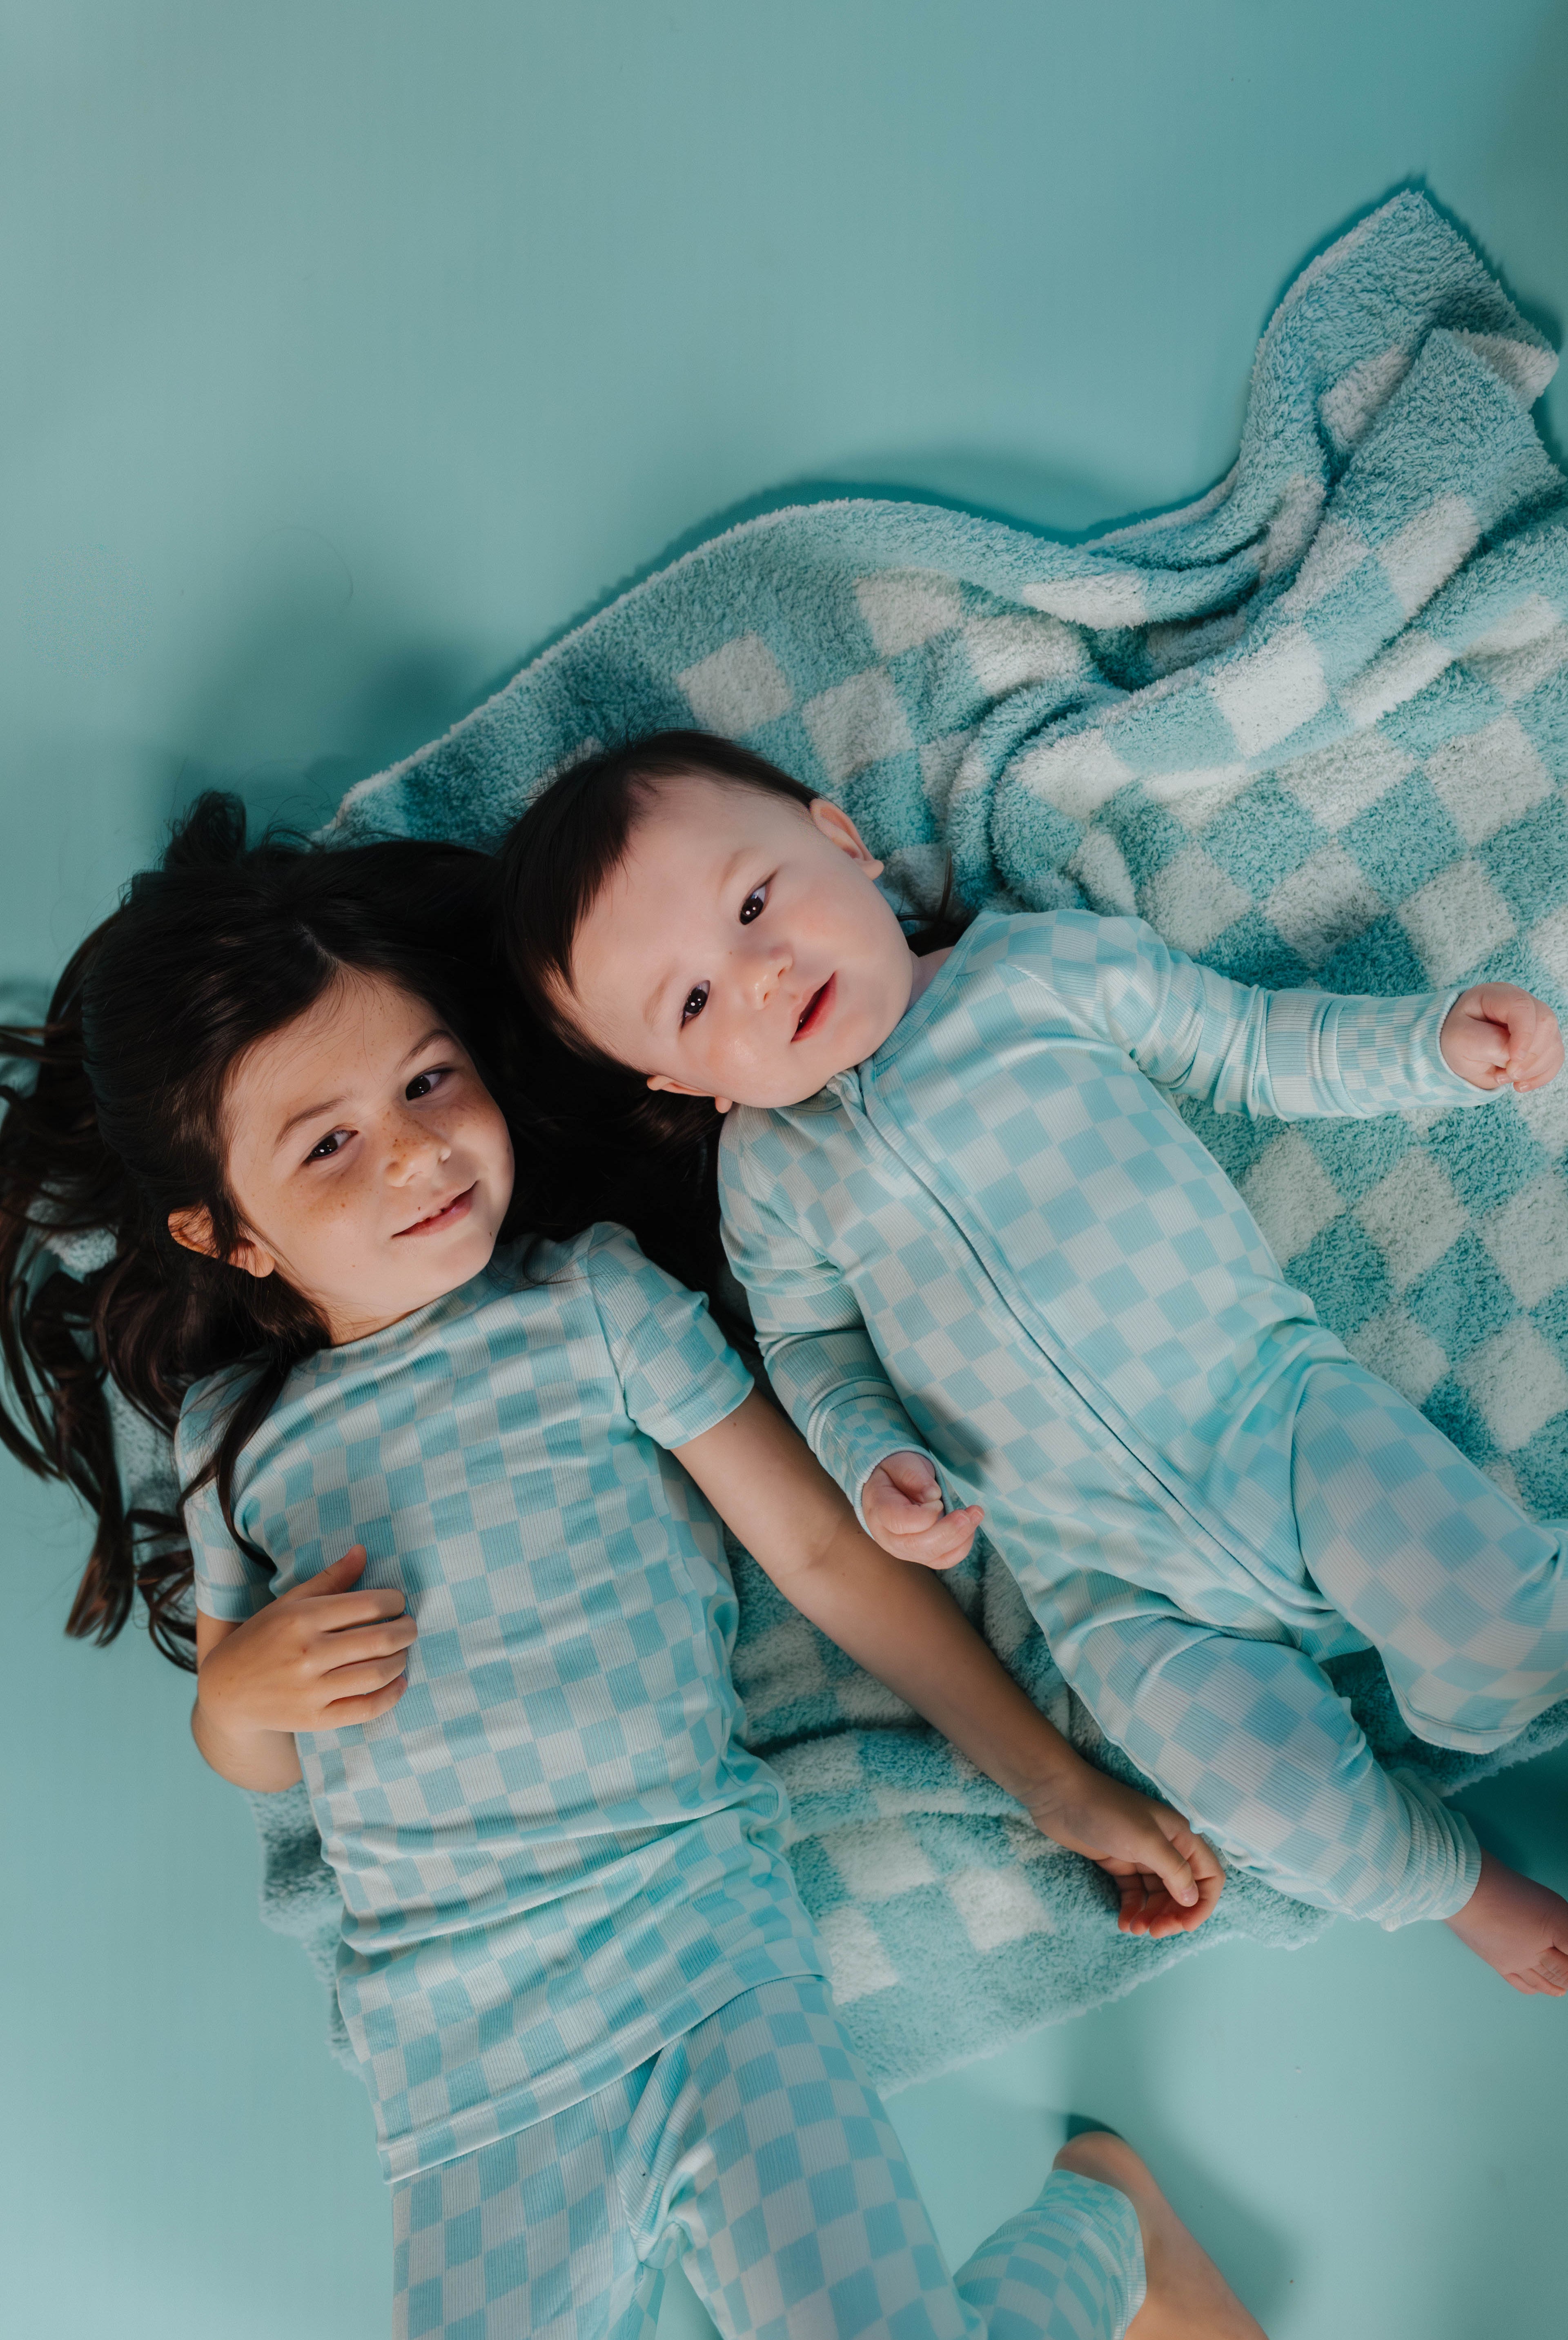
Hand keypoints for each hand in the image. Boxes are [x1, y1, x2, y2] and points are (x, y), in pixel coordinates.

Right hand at [196, 1547, 415, 1741]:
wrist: (226, 1690)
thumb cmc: (262, 1638)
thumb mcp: (289, 1603)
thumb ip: (329, 1579)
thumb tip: (363, 1551)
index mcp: (303, 1618)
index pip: (369, 1604)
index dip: (395, 1602)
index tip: (398, 1604)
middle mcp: (308, 1653)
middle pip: (380, 1639)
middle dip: (406, 1630)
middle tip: (409, 1627)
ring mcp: (312, 1690)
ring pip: (378, 1673)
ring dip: (401, 1660)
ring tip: (402, 1652)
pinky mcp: (315, 1719)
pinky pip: (366, 1708)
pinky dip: (391, 1695)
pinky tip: (398, 1682)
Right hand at [860, 1451, 983, 1570]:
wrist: (890, 1488)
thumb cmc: (895, 1474)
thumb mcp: (901, 1464)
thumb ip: (914, 1477)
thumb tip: (933, 1496)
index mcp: (878, 1511)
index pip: (899, 1523)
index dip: (924, 1516)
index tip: (939, 1501)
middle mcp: (888, 1537)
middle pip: (919, 1545)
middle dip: (950, 1531)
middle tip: (970, 1513)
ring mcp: (905, 1550)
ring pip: (935, 1556)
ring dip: (961, 1538)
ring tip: (976, 1515)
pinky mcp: (921, 1555)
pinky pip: (944, 1560)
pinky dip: (961, 1547)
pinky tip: (969, 1528)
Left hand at [1023, 1760, 1224, 1936]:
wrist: (1060, 1797)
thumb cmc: (1108, 1812)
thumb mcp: (1146, 1841)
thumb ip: (1174, 1870)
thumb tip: (1192, 1899)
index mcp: (1181, 1837)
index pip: (1209, 1876)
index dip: (1203, 1904)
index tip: (1184, 1925)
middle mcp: (1166, 1847)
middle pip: (1183, 1891)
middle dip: (1173, 1915)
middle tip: (1155, 1932)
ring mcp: (1141, 1856)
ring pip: (1157, 1895)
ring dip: (1151, 1916)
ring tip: (1135, 1929)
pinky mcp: (1119, 1863)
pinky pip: (1134, 1893)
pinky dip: (1132, 1909)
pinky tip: (1124, 1923)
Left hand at [1440, 984, 1562, 1091]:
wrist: (1462, 1050)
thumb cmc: (1458, 1038)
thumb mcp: (1459, 1040)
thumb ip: (1486, 1044)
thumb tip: (1515, 1055)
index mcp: (1498, 996)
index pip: (1522, 1006)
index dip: (1524, 1034)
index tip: (1513, 1059)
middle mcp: (1523, 1004)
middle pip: (1545, 1024)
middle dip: (1528, 1056)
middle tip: (1505, 1073)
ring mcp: (1538, 1022)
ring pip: (1553, 1044)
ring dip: (1532, 1069)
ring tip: (1504, 1076)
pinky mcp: (1545, 1041)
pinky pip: (1555, 1059)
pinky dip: (1540, 1076)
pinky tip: (1519, 1084)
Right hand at [1445, 1849, 1567, 1994]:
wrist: (1465, 1890)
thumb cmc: (1505, 1889)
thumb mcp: (1550, 1903)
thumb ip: (1566, 1926)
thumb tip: (1567, 1940)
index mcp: (1555, 1930)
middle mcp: (1539, 1951)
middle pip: (1563, 1972)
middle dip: (1567, 1976)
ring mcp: (1518, 1960)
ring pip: (1544, 1981)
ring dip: (1556, 1986)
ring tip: (1563, 1989)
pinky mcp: (1499, 1963)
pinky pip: (1522, 1984)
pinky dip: (1534, 1989)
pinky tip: (1537, 1988)